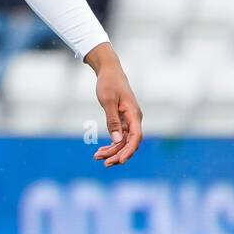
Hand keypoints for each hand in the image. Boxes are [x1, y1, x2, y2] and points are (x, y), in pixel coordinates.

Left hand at [85, 44, 141, 166]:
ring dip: (112, 151)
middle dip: (118, 154)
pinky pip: (119, 137)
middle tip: (104, 163)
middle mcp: (134, 119)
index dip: (129, 151)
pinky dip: (111, 144)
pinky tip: (101, 151)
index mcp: (134, 114)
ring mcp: (129, 121)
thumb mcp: (108, 101)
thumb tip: (116, 141)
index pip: (136, 137)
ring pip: (123, 142)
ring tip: (97, 157)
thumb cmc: (109, 83)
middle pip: (130, 143)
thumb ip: (112, 121)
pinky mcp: (122, 121)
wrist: (109, 71)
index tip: (119, 160)